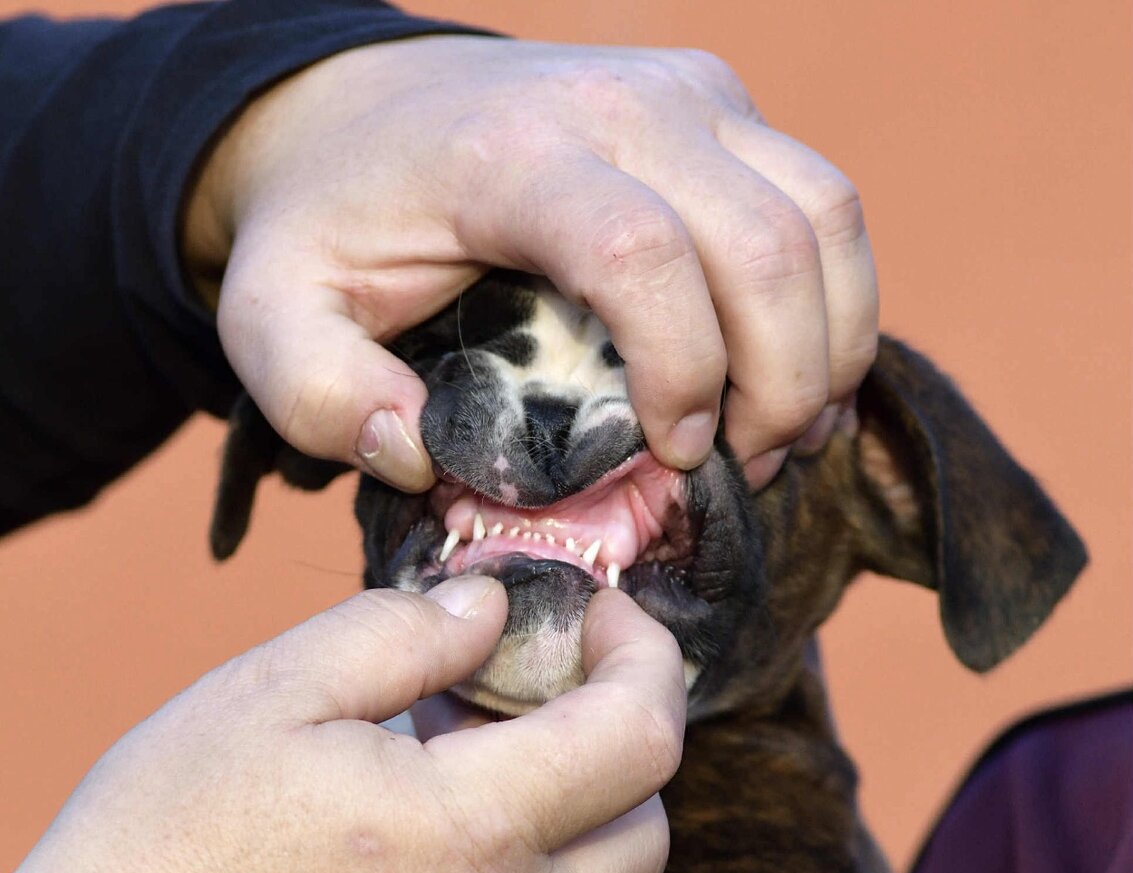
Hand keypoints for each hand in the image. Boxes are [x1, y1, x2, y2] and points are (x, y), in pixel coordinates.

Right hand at [7, 580, 681, 872]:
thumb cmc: (170, 843)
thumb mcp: (272, 693)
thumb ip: (402, 633)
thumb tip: (487, 607)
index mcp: (476, 830)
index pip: (643, 738)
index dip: (645, 656)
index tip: (598, 610)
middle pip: (646, 830)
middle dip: (628, 739)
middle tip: (550, 677)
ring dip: (570, 798)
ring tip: (467, 732)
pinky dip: (512, 852)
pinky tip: (424, 808)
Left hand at [183, 36, 877, 490]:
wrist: (362, 107)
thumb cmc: (330, 224)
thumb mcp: (273, 316)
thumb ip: (319, 395)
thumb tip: (422, 455)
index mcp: (514, 154)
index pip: (642, 253)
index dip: (684, 373)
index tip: (673, 457)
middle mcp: (624, 103)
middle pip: (769, 241)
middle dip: (783, 383)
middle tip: (744, 469)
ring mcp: (689, 94)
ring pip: (826, 216)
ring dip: (829, 345)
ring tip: (783, 434)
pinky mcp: (722, 109)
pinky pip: (823, 206)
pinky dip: (836, 302)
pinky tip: (799, 378)